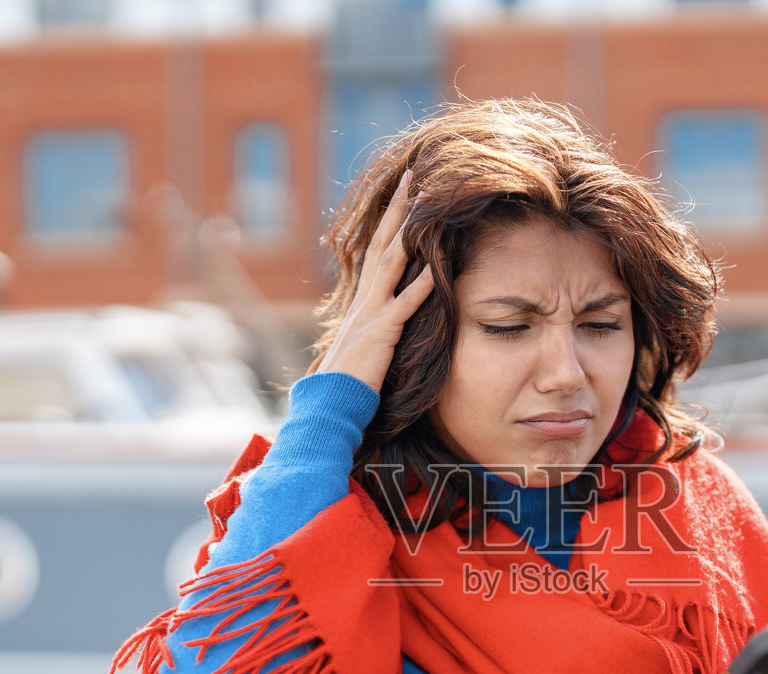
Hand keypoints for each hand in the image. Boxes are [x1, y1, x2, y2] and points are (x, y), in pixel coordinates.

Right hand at [316, 170, 435, 392]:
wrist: (331, 402)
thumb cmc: (347, 381)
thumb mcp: (363, 345)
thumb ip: (374, 326)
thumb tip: (385, 318)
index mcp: (362, 301)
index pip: (376, 251)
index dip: (390, 222)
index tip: (404, 195)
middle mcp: (365, 299)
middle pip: (382, 243)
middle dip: (398, 210)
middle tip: (413, 178)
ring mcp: (371, 313)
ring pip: (391, 262)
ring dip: (408, 232)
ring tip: (424, 204)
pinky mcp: (381, 333)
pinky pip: (404, 305)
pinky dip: (421, 286)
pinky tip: (436, 268)